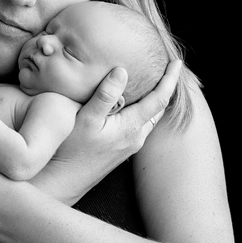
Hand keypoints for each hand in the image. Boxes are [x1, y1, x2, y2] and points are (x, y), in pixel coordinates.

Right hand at [31, 59, 182, 204]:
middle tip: (169, 69)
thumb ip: (105, 95)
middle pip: (159, 109)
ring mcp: (128, 147)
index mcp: (131, 127)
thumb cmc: (70, 149)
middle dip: (166, 88)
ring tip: (153, 83)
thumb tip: (122, 71)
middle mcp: (135, 138)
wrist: (63, 180)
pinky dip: (142, 110)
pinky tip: (132, 105)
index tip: (177, 62)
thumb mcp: (86, 118)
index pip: (160, 99)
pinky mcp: (120, 151)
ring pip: (149, 119)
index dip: (170, 79)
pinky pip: (139, 126)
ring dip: (154, 101)